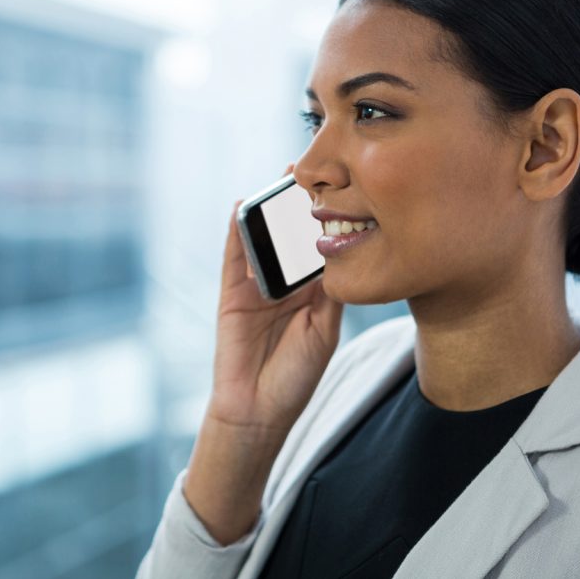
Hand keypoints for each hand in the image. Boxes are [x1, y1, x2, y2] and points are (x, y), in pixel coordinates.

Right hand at [209, 163, 343, 434]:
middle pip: (292, 235)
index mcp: (310, 293)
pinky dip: (236, 231)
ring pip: (265, 239)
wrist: (259, 410)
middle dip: (302, 203)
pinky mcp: (232, 293)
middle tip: (317, 168)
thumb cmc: (295, 376)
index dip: (330, 219)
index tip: (347, 188)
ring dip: (272, 209)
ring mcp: (256, 286)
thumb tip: (341, 251)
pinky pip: (233, 256)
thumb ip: (329, 292)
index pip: (320, 247)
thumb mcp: (323, 329)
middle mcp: (284, 283)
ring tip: (285, 178)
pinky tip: (243, 205)